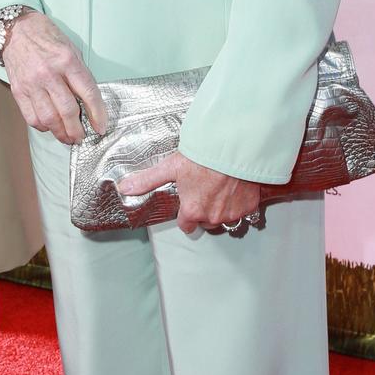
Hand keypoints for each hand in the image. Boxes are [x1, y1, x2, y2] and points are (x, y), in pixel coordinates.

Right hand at [2, 11, 107, 144]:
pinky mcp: (18, 90)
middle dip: (77, 130)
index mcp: (67, 61)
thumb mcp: (71, 49)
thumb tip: (89, 103)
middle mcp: (49, 73)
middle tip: (82, 138)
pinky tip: (49, 126)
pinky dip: (42, 126)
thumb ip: (80, 75)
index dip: (98, 114)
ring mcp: (32, 83)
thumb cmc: (47, 37)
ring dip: (60, 133)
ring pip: (49, 118)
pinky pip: (31, 116)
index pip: (88, 93)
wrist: (16, 29)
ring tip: (67, 137)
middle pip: (67, 110)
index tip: (101, 127)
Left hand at [119, 150, 261, 236]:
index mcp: (193, 211)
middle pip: (205, 222)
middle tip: (205, 190)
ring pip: (224, 217)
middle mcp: (212, 217)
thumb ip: (148, 180)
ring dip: (222, 207)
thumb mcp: (171, 167)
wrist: (233, 148)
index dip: (186, 215)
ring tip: (220, 187)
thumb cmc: (203, 157)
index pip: (186, 226)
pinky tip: (235, 186)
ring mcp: (232, 213)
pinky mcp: (249, 206)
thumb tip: (125, 188)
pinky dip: (240, 201)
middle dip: (204, 210)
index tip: (188, 205)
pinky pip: (243, 209)